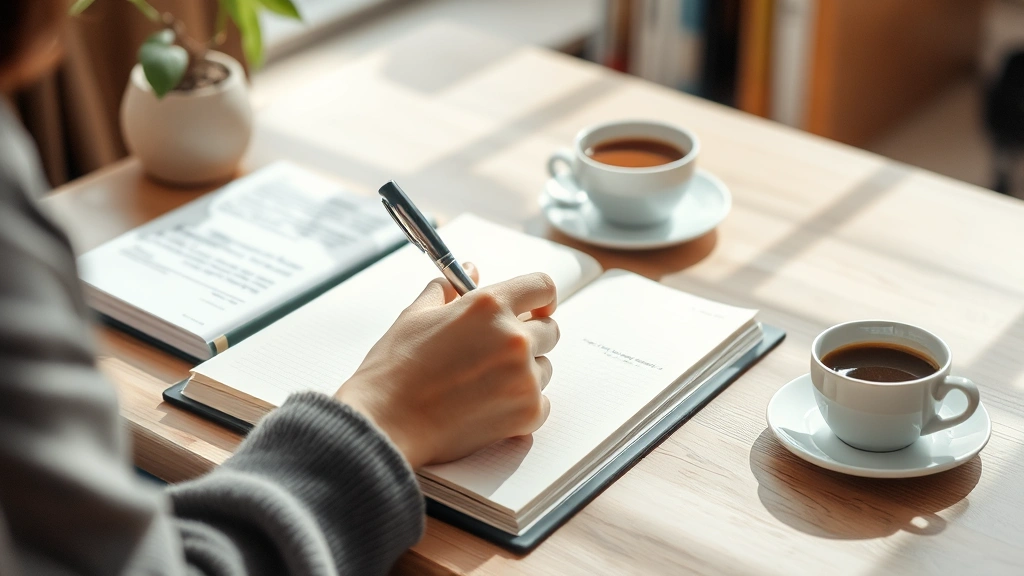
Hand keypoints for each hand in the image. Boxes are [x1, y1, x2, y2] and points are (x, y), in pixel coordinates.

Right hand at [336, 264, 558, 468]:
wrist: (387, 423)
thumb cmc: (395, 370)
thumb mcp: (416, 315)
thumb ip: (448, 288)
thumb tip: (469, 270)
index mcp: (489, 306)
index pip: (542, 286)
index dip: (541, 297)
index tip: (536, 307)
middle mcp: (514, 338)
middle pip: (549, 329)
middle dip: (530, 336)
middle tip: (497, 352)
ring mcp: (524, 377)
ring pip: (544, 368)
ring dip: (525, 372)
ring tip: (484, 383)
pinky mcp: (527, 412)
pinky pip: (542, 402)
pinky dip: (522, 404)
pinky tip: (490, 405)